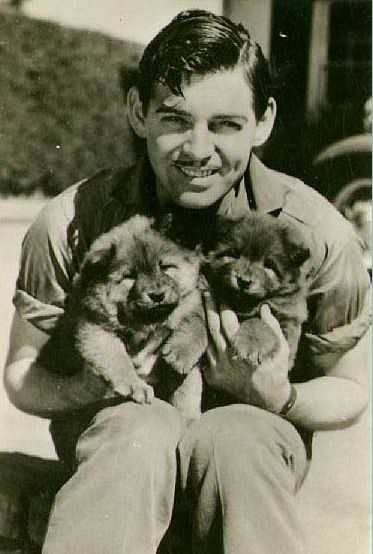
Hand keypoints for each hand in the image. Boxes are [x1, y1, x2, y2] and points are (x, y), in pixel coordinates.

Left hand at [203, 293, 290, 410]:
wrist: (269, 399)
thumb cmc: (277, 370)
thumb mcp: (281, 348)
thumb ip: (272, 326)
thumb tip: (264, 307)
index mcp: (242, 349)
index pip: (228, 321)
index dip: (223, 306)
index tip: (221, 293)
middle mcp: (227, 358)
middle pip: (213, 327)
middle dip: (209, 308)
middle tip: (205, 292)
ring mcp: (218, 368)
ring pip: (207, 340)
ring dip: (205, 323)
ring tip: (204, 308)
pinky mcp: (213, 377)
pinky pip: (205, 356)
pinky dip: (205, 342)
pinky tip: (203, 330)